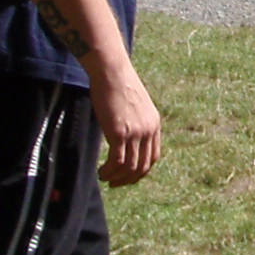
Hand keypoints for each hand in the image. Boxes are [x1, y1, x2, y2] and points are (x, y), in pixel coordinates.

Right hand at [90, 63, 164, 186]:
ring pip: (130, 167)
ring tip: (104, 178)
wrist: (111, 71)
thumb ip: (135, 122)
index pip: (153, 157)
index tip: (127, 175)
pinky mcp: (120, 132)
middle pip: (143, 166)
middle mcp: (148, 130)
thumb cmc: (118, 85)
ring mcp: (135, 132)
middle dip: (128, 179)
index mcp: (154, 124)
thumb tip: (125, 136)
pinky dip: (109, 171)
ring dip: (116, 177)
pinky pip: (117, 161)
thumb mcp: (134, 106)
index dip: (140, 171)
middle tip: (115, 183)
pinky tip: (101, 172)